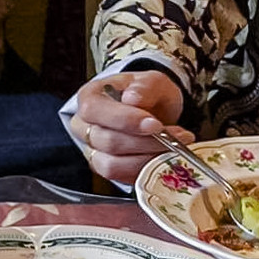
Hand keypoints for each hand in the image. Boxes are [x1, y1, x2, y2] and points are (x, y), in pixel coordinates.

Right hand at [69, 70, 191, 182]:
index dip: (124, 120)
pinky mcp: (104, 170)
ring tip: (173, 147)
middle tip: (175, 137)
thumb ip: (144, 86)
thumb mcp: (153, 81)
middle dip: (144, 142)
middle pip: (107, 141)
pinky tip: (164, 158)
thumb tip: (132, 98)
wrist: (154, 112)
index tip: (154, 124)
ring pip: (112, 164)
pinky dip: (145, 169)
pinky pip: (121, 177)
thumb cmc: (147, 95)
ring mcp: (92, 151)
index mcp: (89, 97)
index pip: (94, 111)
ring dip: (146, 159)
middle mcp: (83, 126)